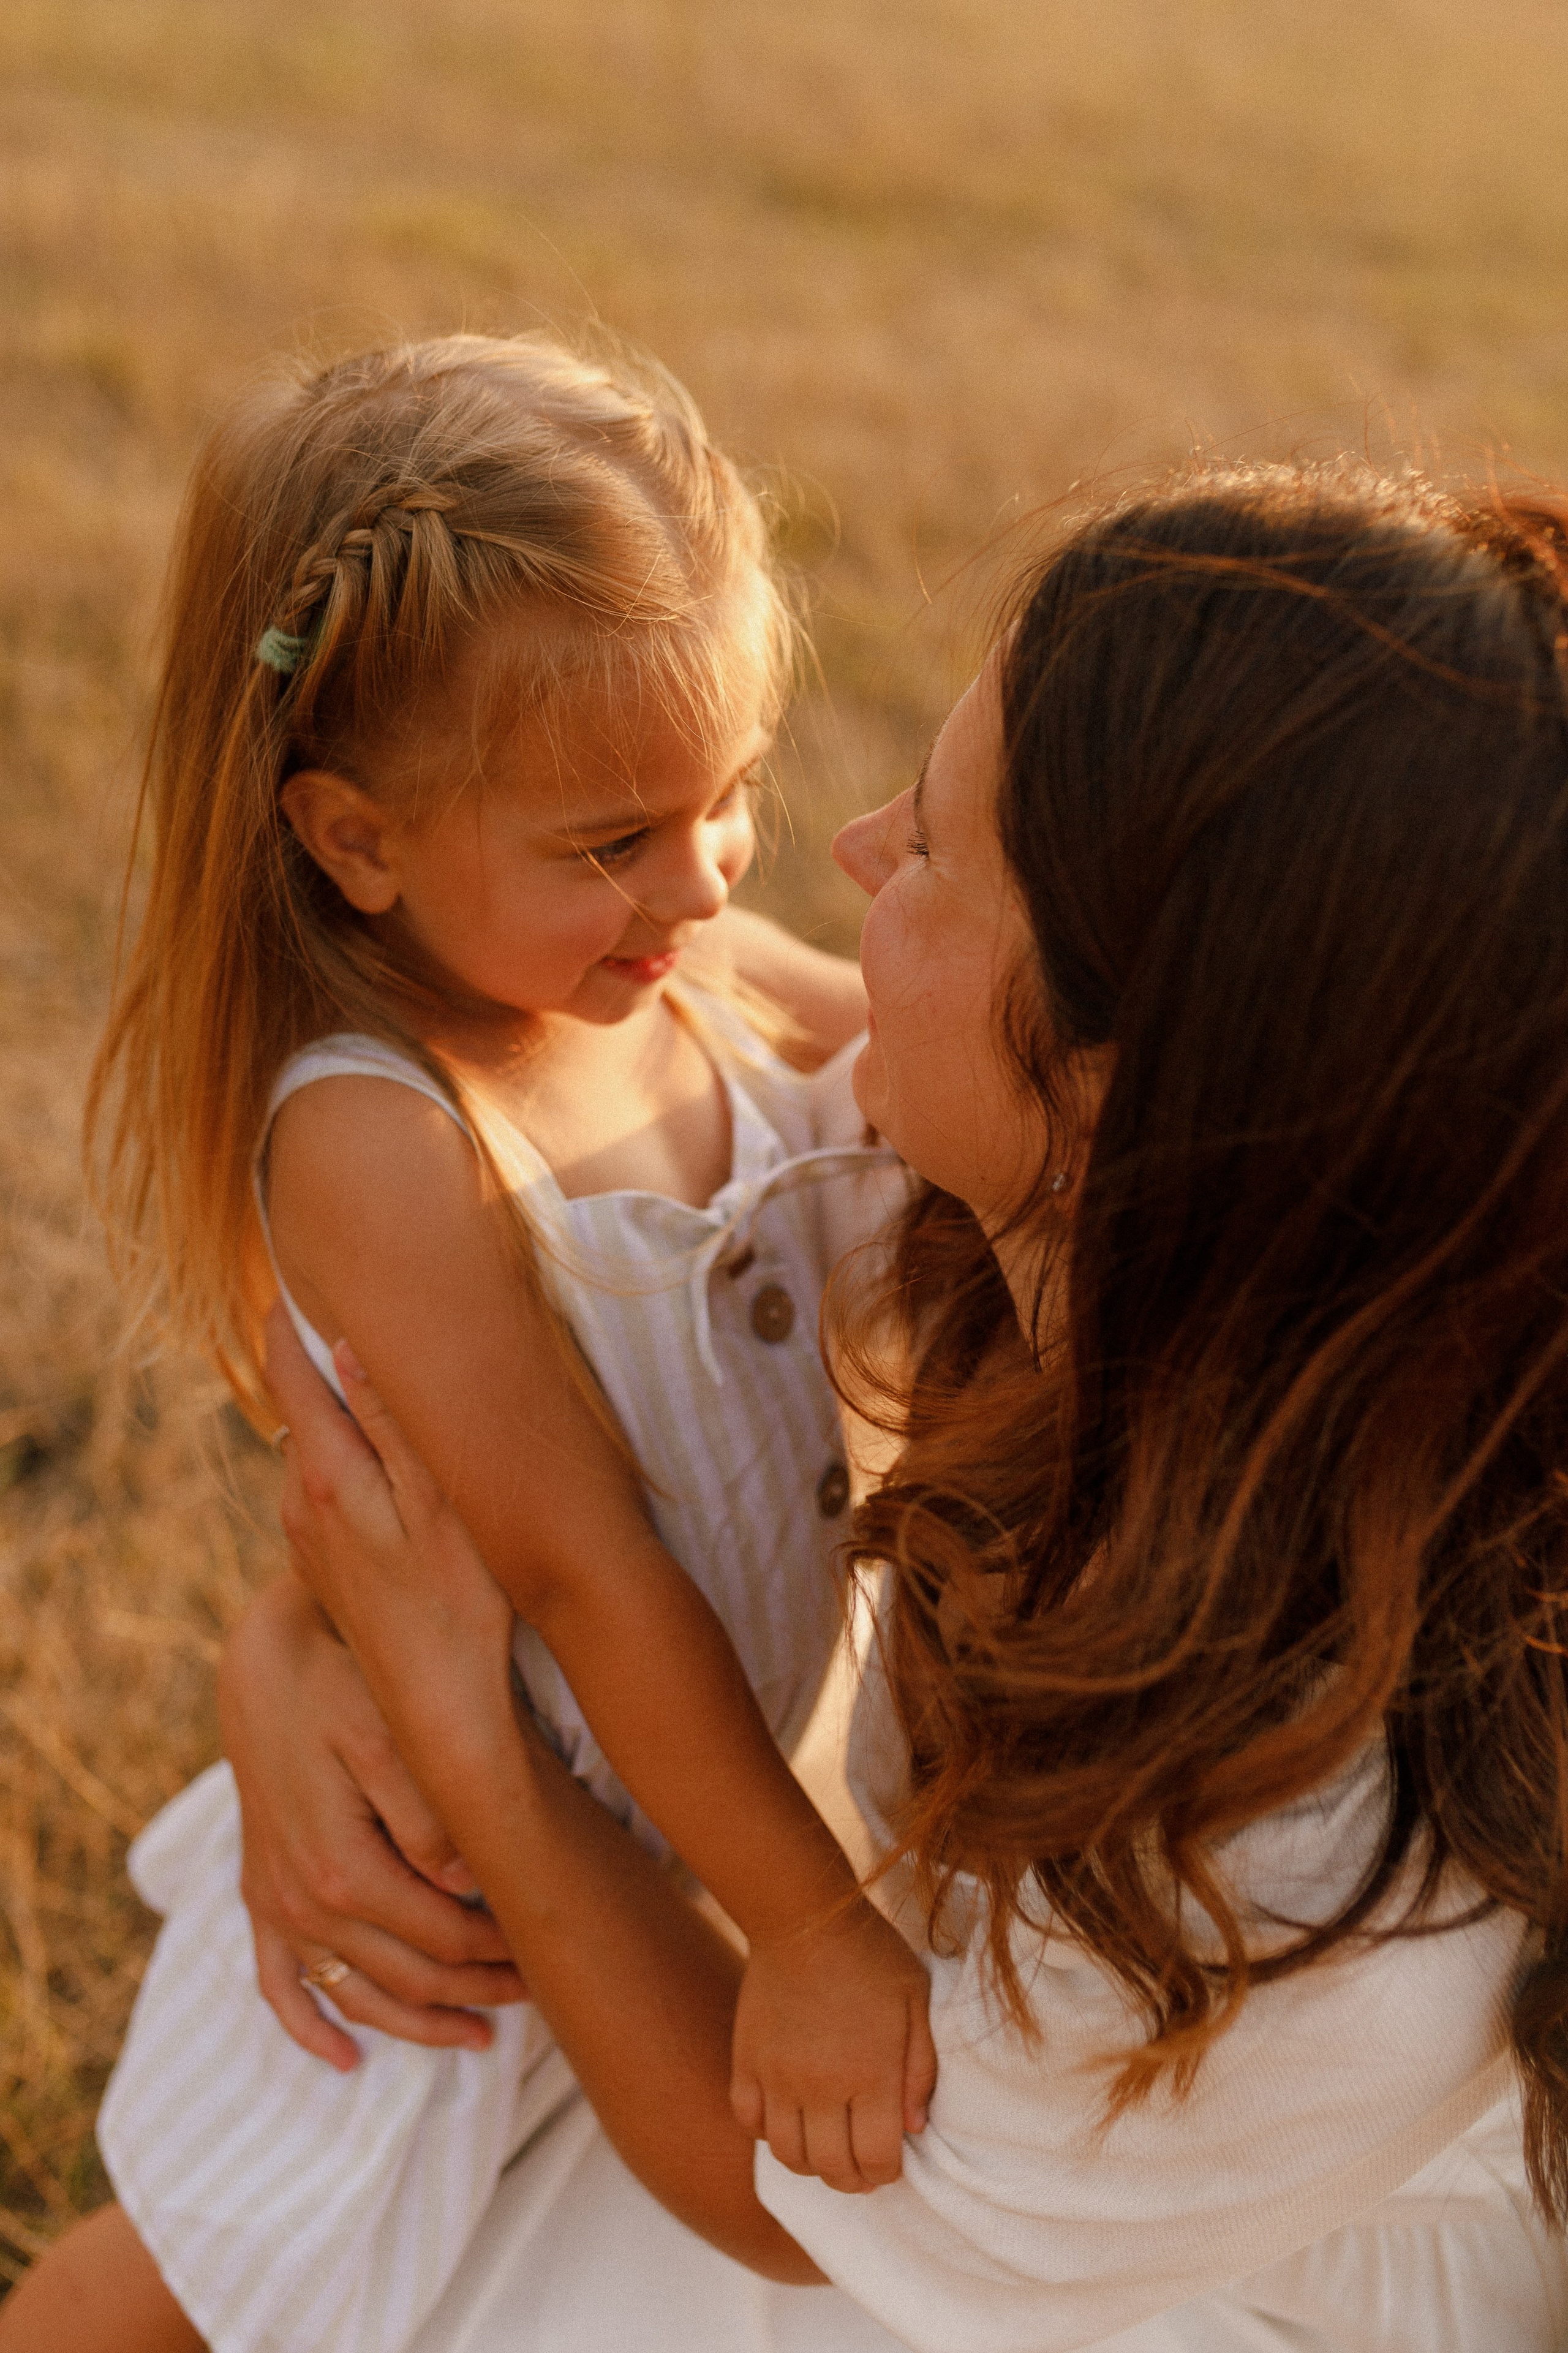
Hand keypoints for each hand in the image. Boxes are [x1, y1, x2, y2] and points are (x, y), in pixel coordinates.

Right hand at [221, 1570, 526, 2070]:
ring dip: (418, 2025)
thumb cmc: (341, 1686)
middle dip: (478, 1993)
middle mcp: (303, 1902)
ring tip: (480, 2036)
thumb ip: (429, 1817)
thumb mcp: (391, 1735)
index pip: (444, 1939)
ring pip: (355, 1997)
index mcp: (343, 1870)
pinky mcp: (259, 1894)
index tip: (551, 1947)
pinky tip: (347, 2059)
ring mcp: (275, 1904)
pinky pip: (278, 1985)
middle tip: (538, 1992)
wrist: (267, 1662)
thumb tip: (467, 1886)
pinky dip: (311, 2029)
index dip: (503, 1953)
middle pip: (408, 1977)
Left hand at [266, 1303, 518, 1785]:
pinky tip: (394, 1463)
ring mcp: (309, 1541)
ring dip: (342, 1411)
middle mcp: (301, 1504)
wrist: (443, 1714)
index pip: (288, 1371)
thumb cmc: (460, 1607)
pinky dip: (351, 1456)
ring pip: (317, 1447)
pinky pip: (329, 1486)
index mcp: (326, 1475)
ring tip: (384, 1376)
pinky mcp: (327, 1568)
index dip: (288, 1317)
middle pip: (302, 1404)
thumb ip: (396, 1424)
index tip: (301, 1270)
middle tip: (360, 1309)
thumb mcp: (442, 1504)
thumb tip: (348, 1346)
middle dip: (322, 1357)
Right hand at [729, 1894, 936, 2193]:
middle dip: (853, 2179)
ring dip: (811, 2164)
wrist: (802, 1914)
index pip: (876, 2159)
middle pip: (831, 2168)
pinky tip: (788, 2118)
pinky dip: (767, 2133)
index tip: (891, 2161)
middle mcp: (821, 2085)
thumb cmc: (870, 1955)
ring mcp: (777, 2076)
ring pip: (788, 2155)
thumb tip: (913, 2128)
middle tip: (863, 2167)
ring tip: (827, 2148)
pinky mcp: (745, 2060)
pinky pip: (748, 2121)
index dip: (887, 2172)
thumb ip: (920, 2068)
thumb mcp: (917, 2002)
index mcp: (870, 2072)